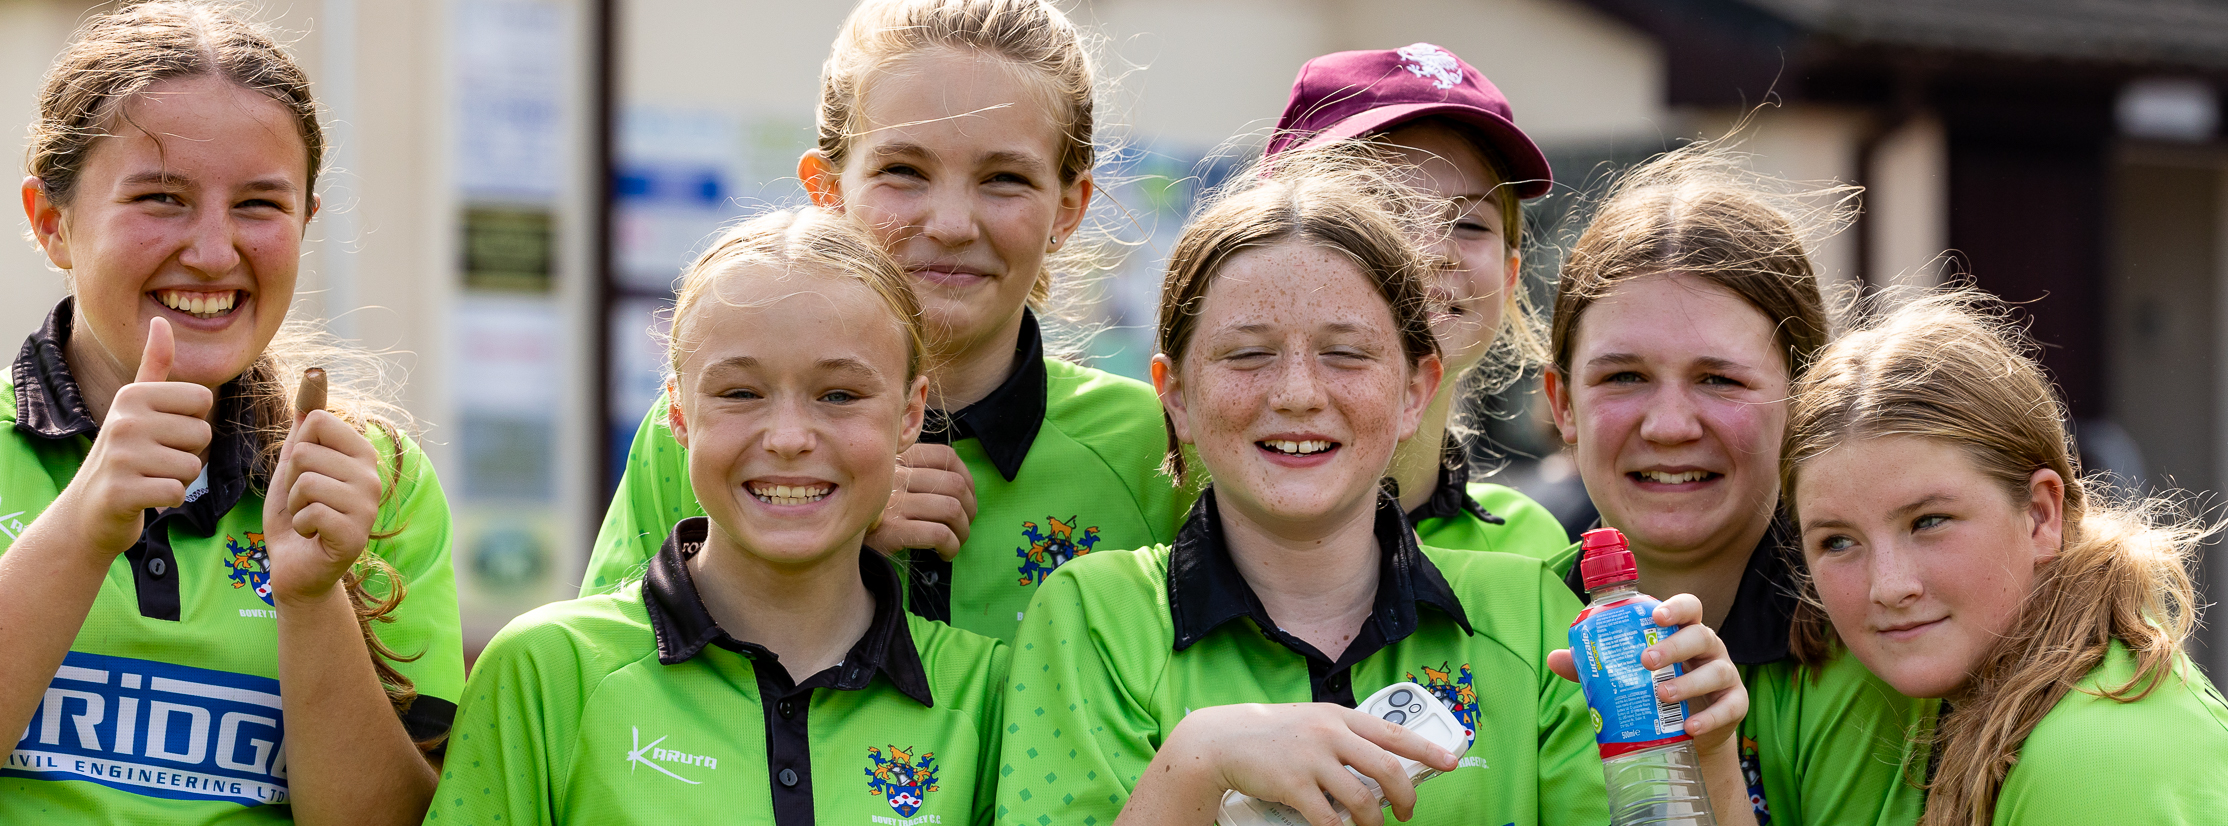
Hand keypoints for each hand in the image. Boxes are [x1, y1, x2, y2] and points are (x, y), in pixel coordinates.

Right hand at [59, 317, 211, 555]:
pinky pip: (178, 492)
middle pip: (201, 434)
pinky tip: (145, 497)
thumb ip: (154, 366)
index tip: (161, 433)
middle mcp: (124, 420)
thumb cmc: (124, 454)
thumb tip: (162, 321)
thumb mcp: (135, 406)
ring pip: (192, 465)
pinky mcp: (121, 492)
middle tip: (153, 461)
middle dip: (186, 453)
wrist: (89, 510)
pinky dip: (169, 500)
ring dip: (178, 478)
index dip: (191, 422)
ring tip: (148, 477)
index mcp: (132, 396)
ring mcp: (120, 456)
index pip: (202, 400)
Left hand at [263, 407, 382, 604]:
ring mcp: (367, 506)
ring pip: (306, 482)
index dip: (297, 448)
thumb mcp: (296, 462)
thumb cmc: (297, 512)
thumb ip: (306, 422)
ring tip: (309, 520)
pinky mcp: (356, 534)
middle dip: (292, 481)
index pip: (318, 420)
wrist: (296, 566)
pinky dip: (300, 526)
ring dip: (295, 506)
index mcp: (361, 454)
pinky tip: (313, 536)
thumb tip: (315, 373)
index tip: (306, 474)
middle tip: (305, 503)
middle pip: (306, 451)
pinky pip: (311, 512)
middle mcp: (372, 476)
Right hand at [865, 443, 976, 560]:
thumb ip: (915, 472)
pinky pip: (939, 534)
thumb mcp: (886, 480)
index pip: (946, 456)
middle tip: (964, 524)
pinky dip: (952, 546)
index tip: (966, 497)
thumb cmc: (869, 512)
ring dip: (963, 530)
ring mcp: (892, 502)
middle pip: (954, 484)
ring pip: (951, 509)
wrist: (835, 538)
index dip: (967, 477)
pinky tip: (944, 553)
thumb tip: (961, 485)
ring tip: (956, 541)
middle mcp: (895, 476)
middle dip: (970, 508)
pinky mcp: (891, 530)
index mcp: (898, 458)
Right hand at [1146, 703, 1460, 825]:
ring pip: (1363, 800)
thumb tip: (1381, 763)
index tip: (1451, 763)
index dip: (1428, 750)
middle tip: (1407, 812)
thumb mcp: (1312, 721)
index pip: (1395, 732)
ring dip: (1375, 822)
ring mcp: (1312, 760)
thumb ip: (1344, 736)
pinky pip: (1329, 819)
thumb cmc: (1271, 734)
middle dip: (1407, 797)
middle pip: (1389, 769)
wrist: (1222, 741)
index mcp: (1339, 716)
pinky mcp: (1293, 785)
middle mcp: (1330, 734)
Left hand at [1547, 593, 1748, 756]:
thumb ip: (1595, 664)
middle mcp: (1708, 648)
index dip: (1675, 607)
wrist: (1685, 731)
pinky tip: (1689, 726)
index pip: (1687, 608)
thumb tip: (1554, 658)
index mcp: (1681, 632)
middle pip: (1700, 635)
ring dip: (1689, 683)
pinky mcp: (1735, 704)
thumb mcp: (1626, 674)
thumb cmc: (1653, 688)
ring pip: (1716, 670)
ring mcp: (1724, 674)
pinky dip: (1710, 717)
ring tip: (1661, 695)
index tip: (1656, 615)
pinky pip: (1730, 706)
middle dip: (1674, 646)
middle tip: (1646, 661)